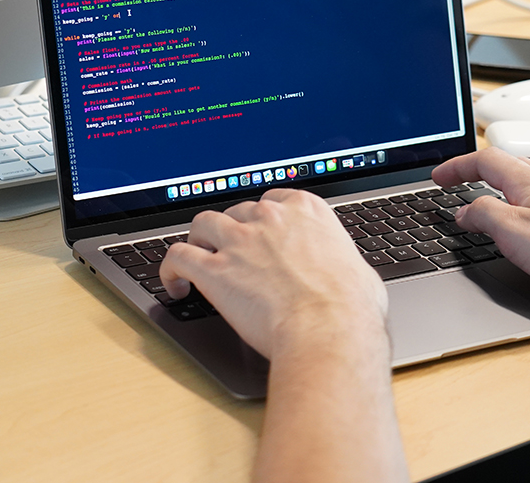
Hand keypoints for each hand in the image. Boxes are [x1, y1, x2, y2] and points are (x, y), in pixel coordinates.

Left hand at [159, 188, 388, 358]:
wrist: (330, 330)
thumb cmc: (351, 308)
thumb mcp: (359, 271)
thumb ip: (341, 262)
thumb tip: (348, 276)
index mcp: (306, 210)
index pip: (273, 199)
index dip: (262, 218)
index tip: (260, 232)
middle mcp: (270, 218)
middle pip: (237, 211)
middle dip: (233, 231)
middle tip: (232, 254)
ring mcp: (239, 241)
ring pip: (202, 224)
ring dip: (199, 240)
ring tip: (197, 258)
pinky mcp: (214, 270)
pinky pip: (178, 257)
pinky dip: (170, 269)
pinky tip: (175, 285)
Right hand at [432, 148, 529, 305]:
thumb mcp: (516, 235)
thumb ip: (484, 217)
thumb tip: (464, 211)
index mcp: (529, 179)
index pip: (483, 159)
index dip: (456, 166)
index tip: (438, 176)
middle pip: (506, 164)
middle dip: (476, 172)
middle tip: (457, 183)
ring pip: (528, 179)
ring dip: (501, 186)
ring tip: (488, 200)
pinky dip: (525, 200)